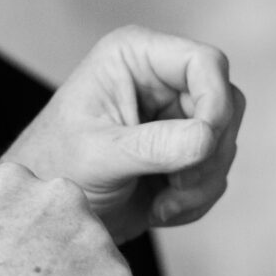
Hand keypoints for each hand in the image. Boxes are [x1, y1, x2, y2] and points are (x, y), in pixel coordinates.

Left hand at [1, 26, 245, 241]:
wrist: (49, 217)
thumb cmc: (55, 170)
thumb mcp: (99, 155)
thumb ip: (154, 145)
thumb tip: (206, 138)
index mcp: (134, 57)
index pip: (204, 62)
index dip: (215, 102)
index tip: (204, 144)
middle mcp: (160, 79)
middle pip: (226, 104)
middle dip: (207, 152)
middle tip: (176, 184)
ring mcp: (174, 117)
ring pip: (225, 142)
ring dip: (201, 183)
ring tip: (162, 203)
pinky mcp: (181, 152)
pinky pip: (217, 172)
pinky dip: (196, 199)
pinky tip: (161, 209)